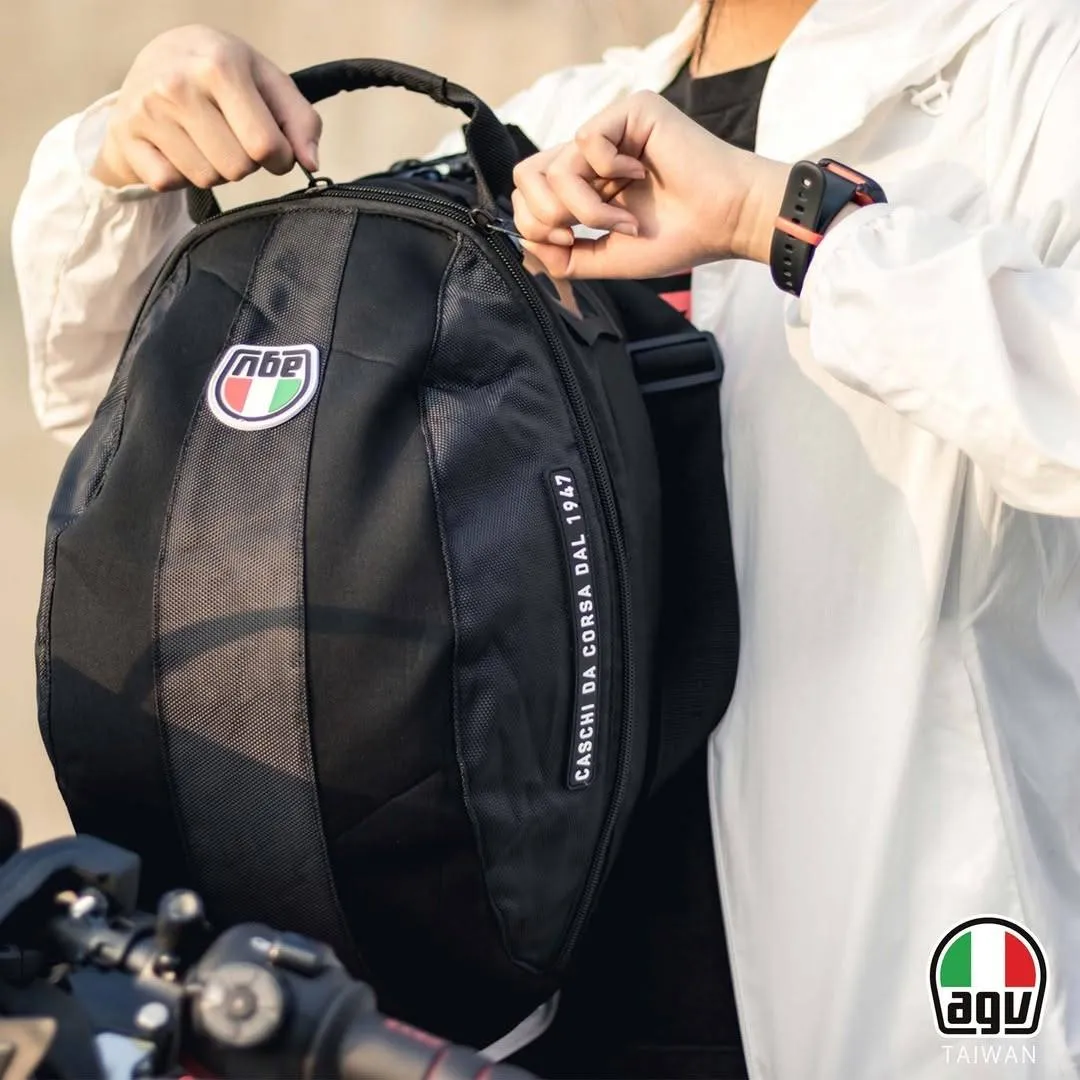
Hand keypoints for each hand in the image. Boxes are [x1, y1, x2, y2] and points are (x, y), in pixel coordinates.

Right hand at [92, 26, 321, 190]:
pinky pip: (168, 183)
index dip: (279, 158)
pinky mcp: (126, 135)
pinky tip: (178, 147)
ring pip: (206, 179)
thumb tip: (311, 163)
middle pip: (237, 168)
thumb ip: (301, 121)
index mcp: (220, 65)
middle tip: (232, 137)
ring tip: (205, 139)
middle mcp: (178, 84)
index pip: (265, 146)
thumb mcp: (268, 82)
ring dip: (214, 169)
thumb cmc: (222, 74)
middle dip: (244, 162)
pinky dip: (180, 175)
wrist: (155, 58)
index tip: (272, 146)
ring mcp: (147, 110)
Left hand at [511, 91, 789, 278]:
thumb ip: (565, 256)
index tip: (570, 244)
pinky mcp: (630, 111)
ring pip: (556, 168)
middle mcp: (593, 154)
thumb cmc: (679, 238)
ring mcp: (611, 129)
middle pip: (526, 176)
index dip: (534, 225)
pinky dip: (608, 172)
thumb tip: (524, 243)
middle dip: (547, 216)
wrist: (725, 222)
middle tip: (582, 232)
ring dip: (587, 208)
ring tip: (626, 219)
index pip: (528, 194)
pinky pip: (586, 140)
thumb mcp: (608, 257)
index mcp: (587, 184)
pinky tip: (641, 176)